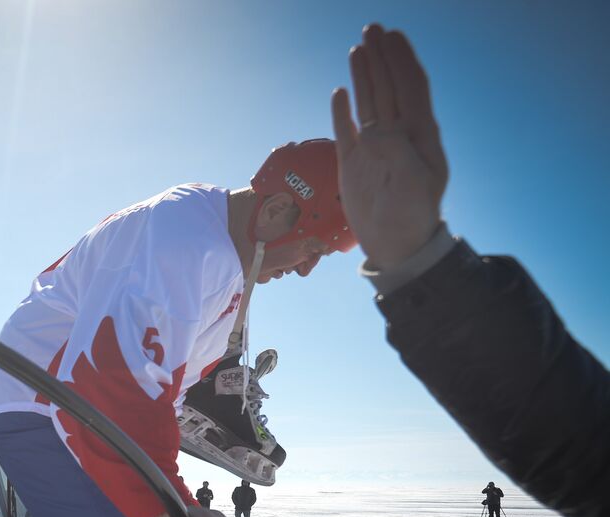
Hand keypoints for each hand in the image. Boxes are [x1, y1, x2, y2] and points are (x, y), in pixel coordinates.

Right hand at [331, 23, 448, 269]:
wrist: (396, 245)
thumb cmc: (411, 217)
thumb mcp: (413, 186)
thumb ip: (400, 154)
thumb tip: (380, 130)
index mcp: (418, 135)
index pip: (411, 87)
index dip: (402, 60)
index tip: (392, 36)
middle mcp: (397, 135)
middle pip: (389, 87)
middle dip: (383, 57)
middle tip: (372, 28)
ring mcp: (375, 148)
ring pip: (370, 102)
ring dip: (365, 74)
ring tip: (358, 48)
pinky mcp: (354, 163)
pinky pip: (347, 130)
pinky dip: (343, 110)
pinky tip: (340, 92)